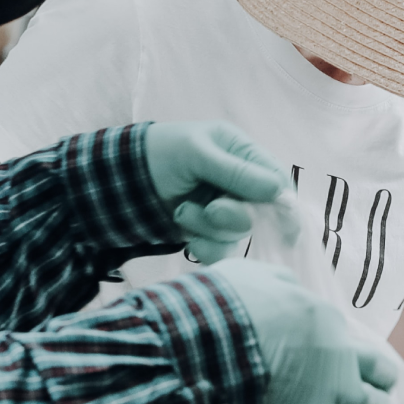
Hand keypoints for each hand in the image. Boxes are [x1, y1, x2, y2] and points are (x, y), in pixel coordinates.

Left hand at [141, 121, 291, 262]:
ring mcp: (223, 209)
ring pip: (239, 234)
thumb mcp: (197, 153)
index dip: (284, 205)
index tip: (286, 227)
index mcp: (242, 153)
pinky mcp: (208, 232)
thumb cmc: (160, 153)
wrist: (118, 179)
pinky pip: (221, 250)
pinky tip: (188, 239)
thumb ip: (236, 172)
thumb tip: (278, 192)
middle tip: (212, 210)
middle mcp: (238, 183)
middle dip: (235, 216)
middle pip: (261, 213)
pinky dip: (206, 248)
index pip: (278, 180)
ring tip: (183, 212)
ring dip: (211, 229)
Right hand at [205, 259, 397, 403]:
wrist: (210, 343)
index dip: (342, 341)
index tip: (335, 346)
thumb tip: (291, 292)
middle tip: (384, 381)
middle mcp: (338, 353)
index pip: (346, 332)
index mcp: (325, 317)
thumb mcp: (259, 276)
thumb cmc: (230, 303)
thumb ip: (283, 286)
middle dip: (382, 376)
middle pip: (379, 369)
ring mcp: (329, 388)